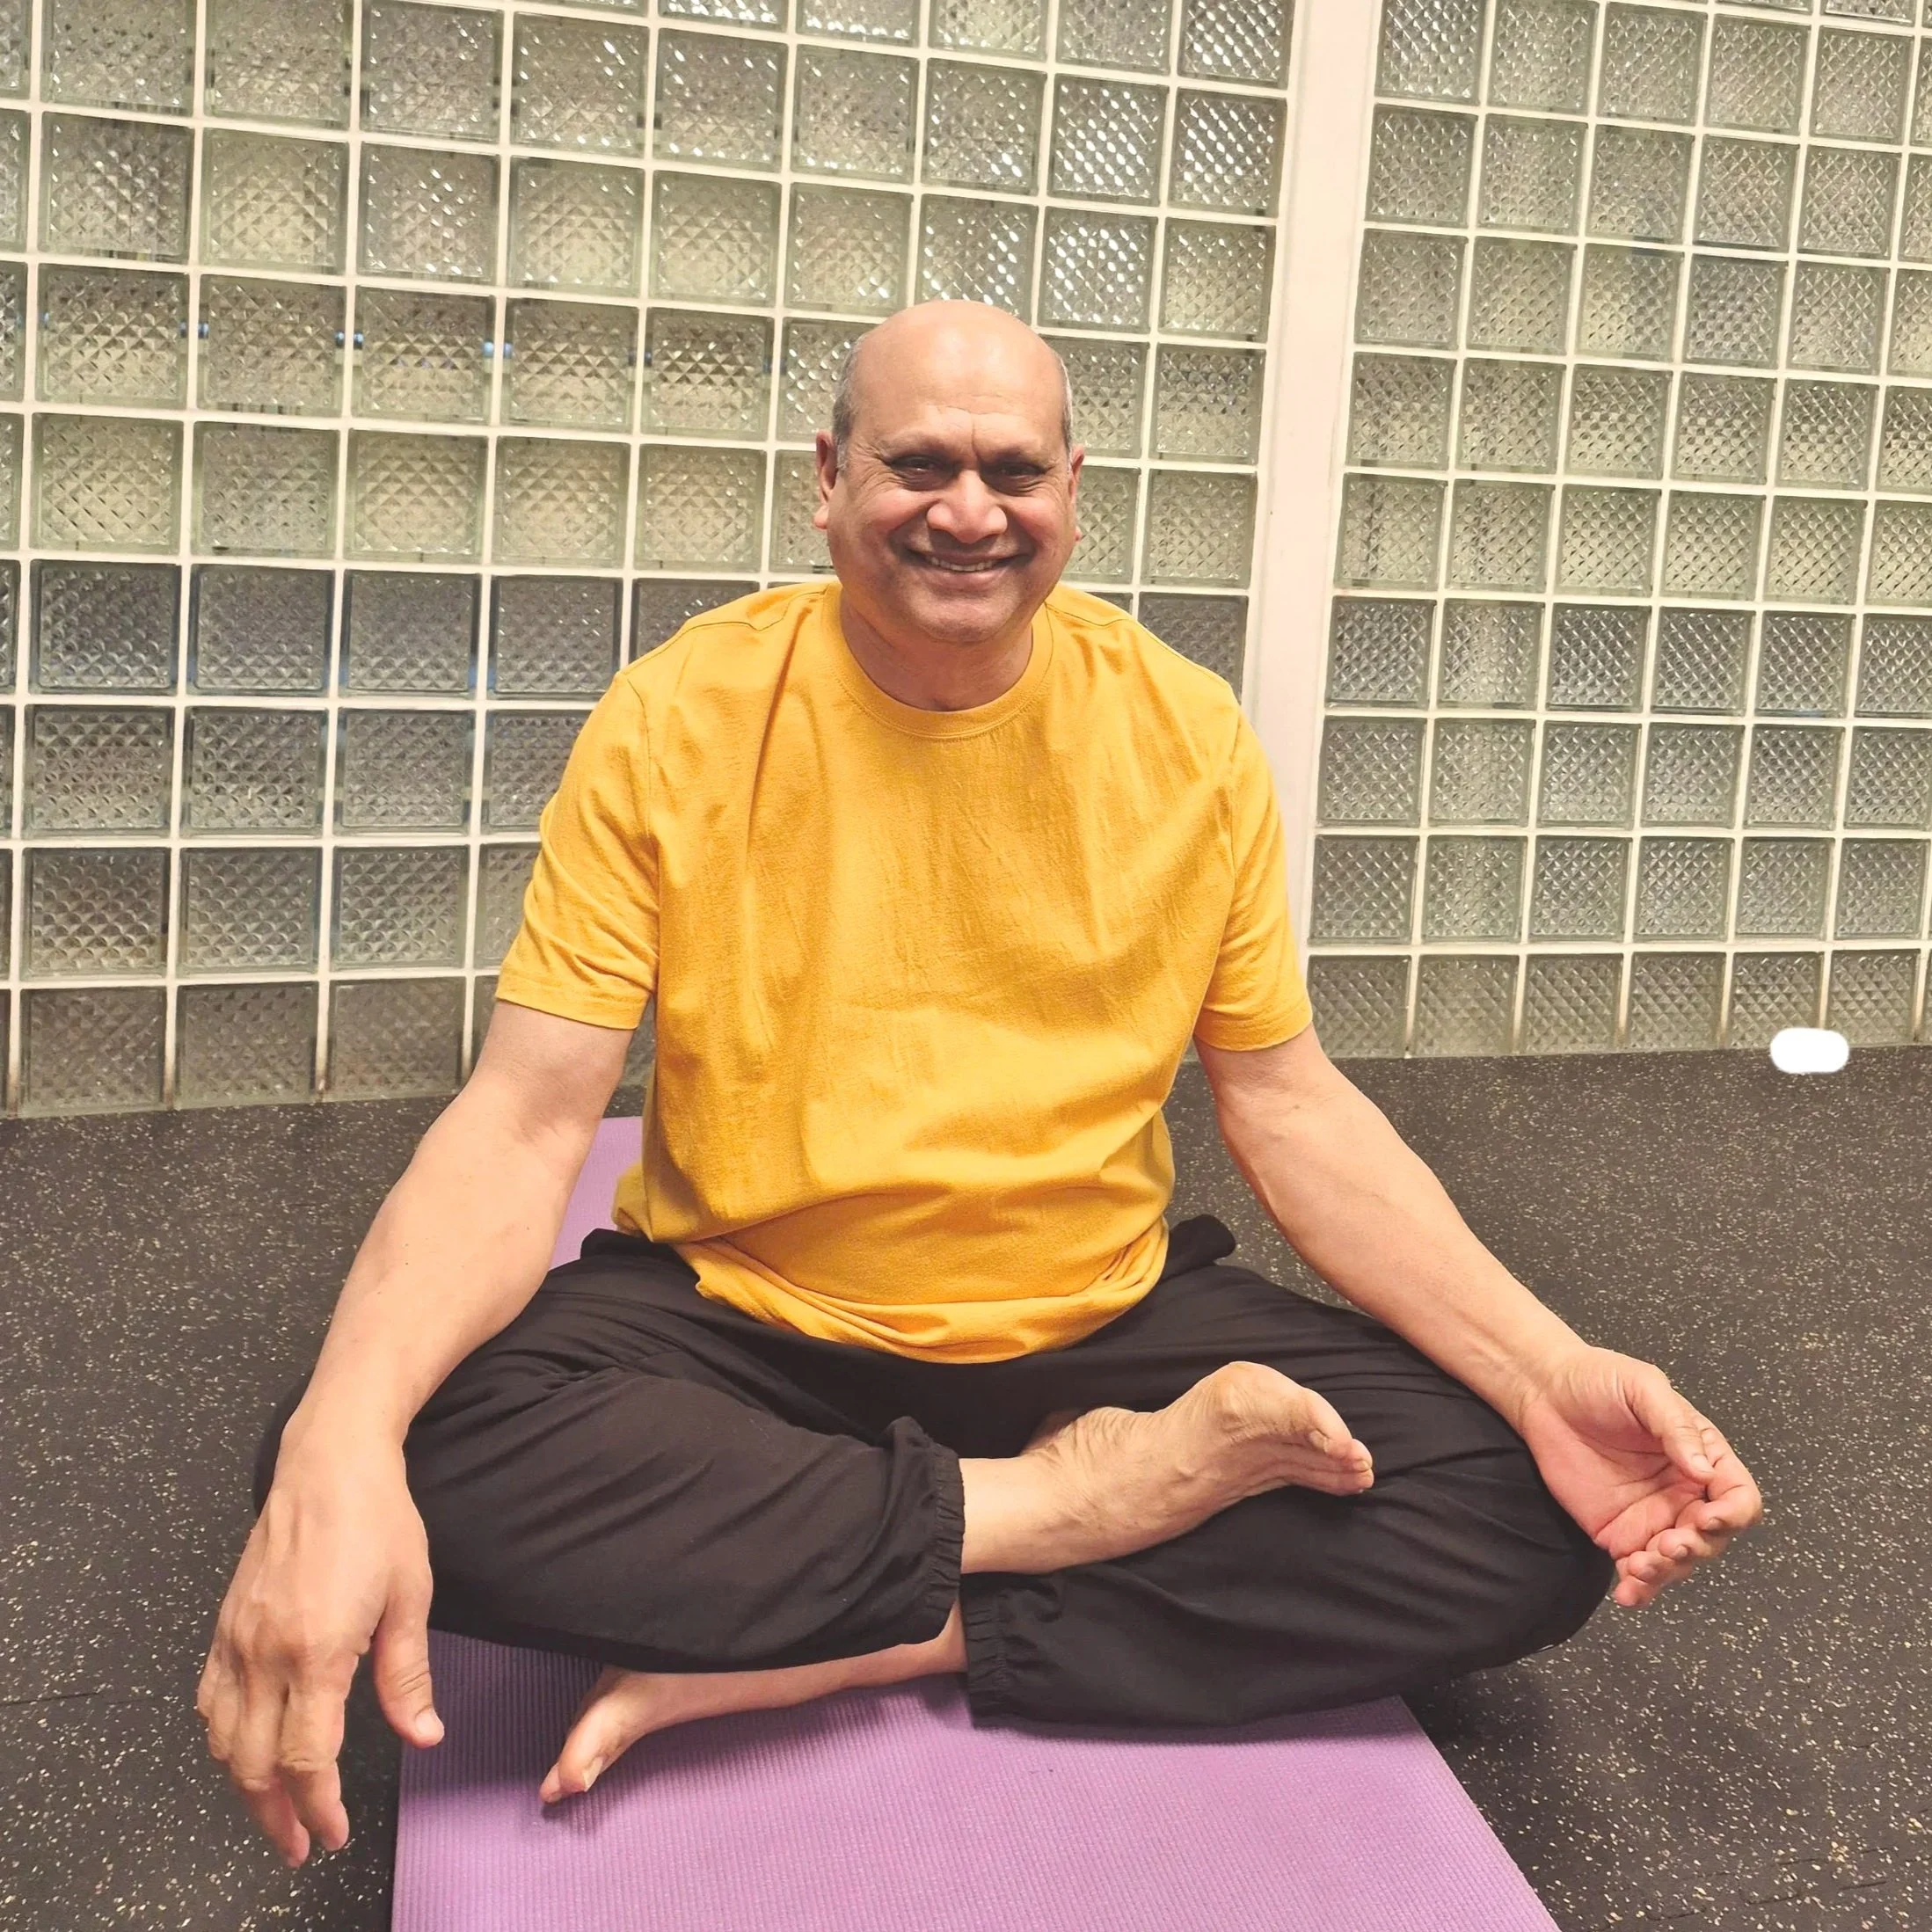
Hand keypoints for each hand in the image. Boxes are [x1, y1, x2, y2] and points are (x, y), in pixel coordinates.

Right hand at [197, 1440, 442, 1865]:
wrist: (328, 1463)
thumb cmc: (379, 1522)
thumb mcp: (411, 1595)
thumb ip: (408, 1675)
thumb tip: (423, 1736)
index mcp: (317, 1652)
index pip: (308, 1758)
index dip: (319, 1807)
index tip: (332, 1834)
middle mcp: (264, 1653)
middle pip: (254, 1764)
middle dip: (276, 1816)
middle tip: (301, 1846)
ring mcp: (235, 1640)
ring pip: (223, 1741)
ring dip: (244, 1788)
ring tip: (275, 1812)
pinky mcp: (223, 1625)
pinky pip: (208, 1701)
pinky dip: (222, 1741)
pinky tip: (243, 1751)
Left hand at [1511, 1346, 1761, 1609]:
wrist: (1545, 1392)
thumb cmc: (1599, 1381)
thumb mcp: (1644, 1388)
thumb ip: (1676, 1428)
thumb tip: (1703, 1471)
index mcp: (1703, 1457)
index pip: (1738, 1497)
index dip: (1733, 1514)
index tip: (1709, 1518)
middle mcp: (1684, 1493)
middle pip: (1713, 1538)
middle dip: (1696, 1548)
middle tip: (1668, 1544)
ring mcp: (1653, 1517)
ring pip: (1679, 1562)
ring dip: (1668, 1572)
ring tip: (1640, 1566)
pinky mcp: (1619, 1533)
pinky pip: (1638, 1570)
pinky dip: (1639, 1588)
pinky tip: (1627, 1592)